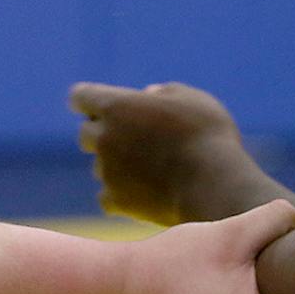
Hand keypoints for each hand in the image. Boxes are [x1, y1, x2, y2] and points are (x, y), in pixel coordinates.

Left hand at [72, 80, 266, 225]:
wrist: (214, 186)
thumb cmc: (208, 136)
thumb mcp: (193, 100)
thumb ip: (165, 93)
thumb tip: (148, 95)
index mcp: (117, 106)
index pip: (81, 96)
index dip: (90, 99)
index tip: (102, 105)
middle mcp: (104, 137)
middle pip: (86, 133)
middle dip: (103, 133)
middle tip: (135, 138)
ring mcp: (107, 171)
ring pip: (99, 166)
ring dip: (115, 164)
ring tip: (152, 169)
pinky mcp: (116, 200)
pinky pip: (107, 195)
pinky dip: (121, 194)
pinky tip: (145, 193)